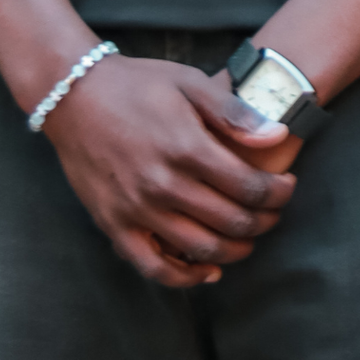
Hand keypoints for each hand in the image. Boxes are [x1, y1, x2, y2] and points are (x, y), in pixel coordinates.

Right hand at [43, 56, 296, 287]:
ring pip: (202, 248)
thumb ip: (234, 114)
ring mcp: (136, 210)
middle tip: (273, 212)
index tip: (286, 187)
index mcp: (187, 148)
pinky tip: (207, 271)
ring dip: (235, 250)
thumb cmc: (138, 84)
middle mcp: (163, 185)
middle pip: (232, 221)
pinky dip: (185, 277)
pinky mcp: (113, 225)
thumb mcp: (190, 83)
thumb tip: (278, 136)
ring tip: (248, 237)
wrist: (73, 96)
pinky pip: (154, 267)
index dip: (278, 193)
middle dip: (264, 221)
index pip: (249, 187)